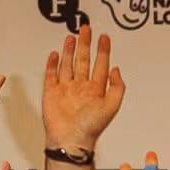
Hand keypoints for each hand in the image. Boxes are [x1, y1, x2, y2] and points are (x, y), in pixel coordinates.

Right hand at [41, 27, 122, 153]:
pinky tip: (56, 54)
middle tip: (87, 29)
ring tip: (72, 37)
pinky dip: (53, 64)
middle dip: (85, 44)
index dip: (103, 51)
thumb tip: (116, 69)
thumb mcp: (112, 106)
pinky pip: (52, 75)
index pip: (101, 65)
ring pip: (68, 65)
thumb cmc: (90, 128)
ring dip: (70, 51)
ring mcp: (66, 90)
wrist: (70, 140)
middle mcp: (81, 88)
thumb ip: (117, 87)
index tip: (104, 38)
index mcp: (96, 90)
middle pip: (83, 60)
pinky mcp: (51, 93)